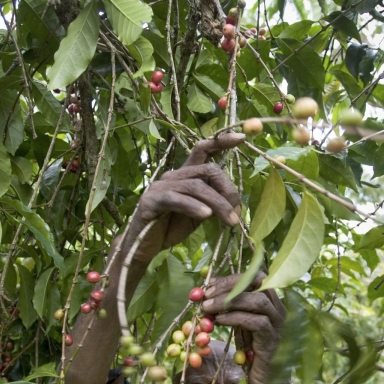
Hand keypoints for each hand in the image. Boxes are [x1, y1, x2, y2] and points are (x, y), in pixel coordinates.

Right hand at [127, 134, 244, 261]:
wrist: (143, 246)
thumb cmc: (170, 228)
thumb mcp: (197, 214)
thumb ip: (212, 203)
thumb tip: (235, 203)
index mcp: (185, 176)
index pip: (203, 150)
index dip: (220, 142)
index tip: (241, 137)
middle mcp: (173, 176)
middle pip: (208, 170)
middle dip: (228, 190)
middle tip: (236, 212)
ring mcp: (161, 187)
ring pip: (196, 186)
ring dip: (218, 204)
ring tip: (230, 221)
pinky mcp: (152, 201)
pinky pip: (176, 199)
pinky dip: (194, 206)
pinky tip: (205, 215)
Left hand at [202, 274, 292, 383]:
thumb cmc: (251, 357)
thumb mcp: (238, 328)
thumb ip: (228, 311)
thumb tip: (204, 296)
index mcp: (271, 303)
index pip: (254, 277)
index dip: (230, 278)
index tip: (208, 286)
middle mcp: (278, 309)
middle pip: (258, 282)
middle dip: (229, 284)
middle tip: (206, 294)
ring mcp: (279, 325)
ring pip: (258, 300)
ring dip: (229, 300)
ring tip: (207, 307)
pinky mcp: (273, 341)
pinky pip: (256, 322)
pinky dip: (235, 318)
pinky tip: (218, 321)